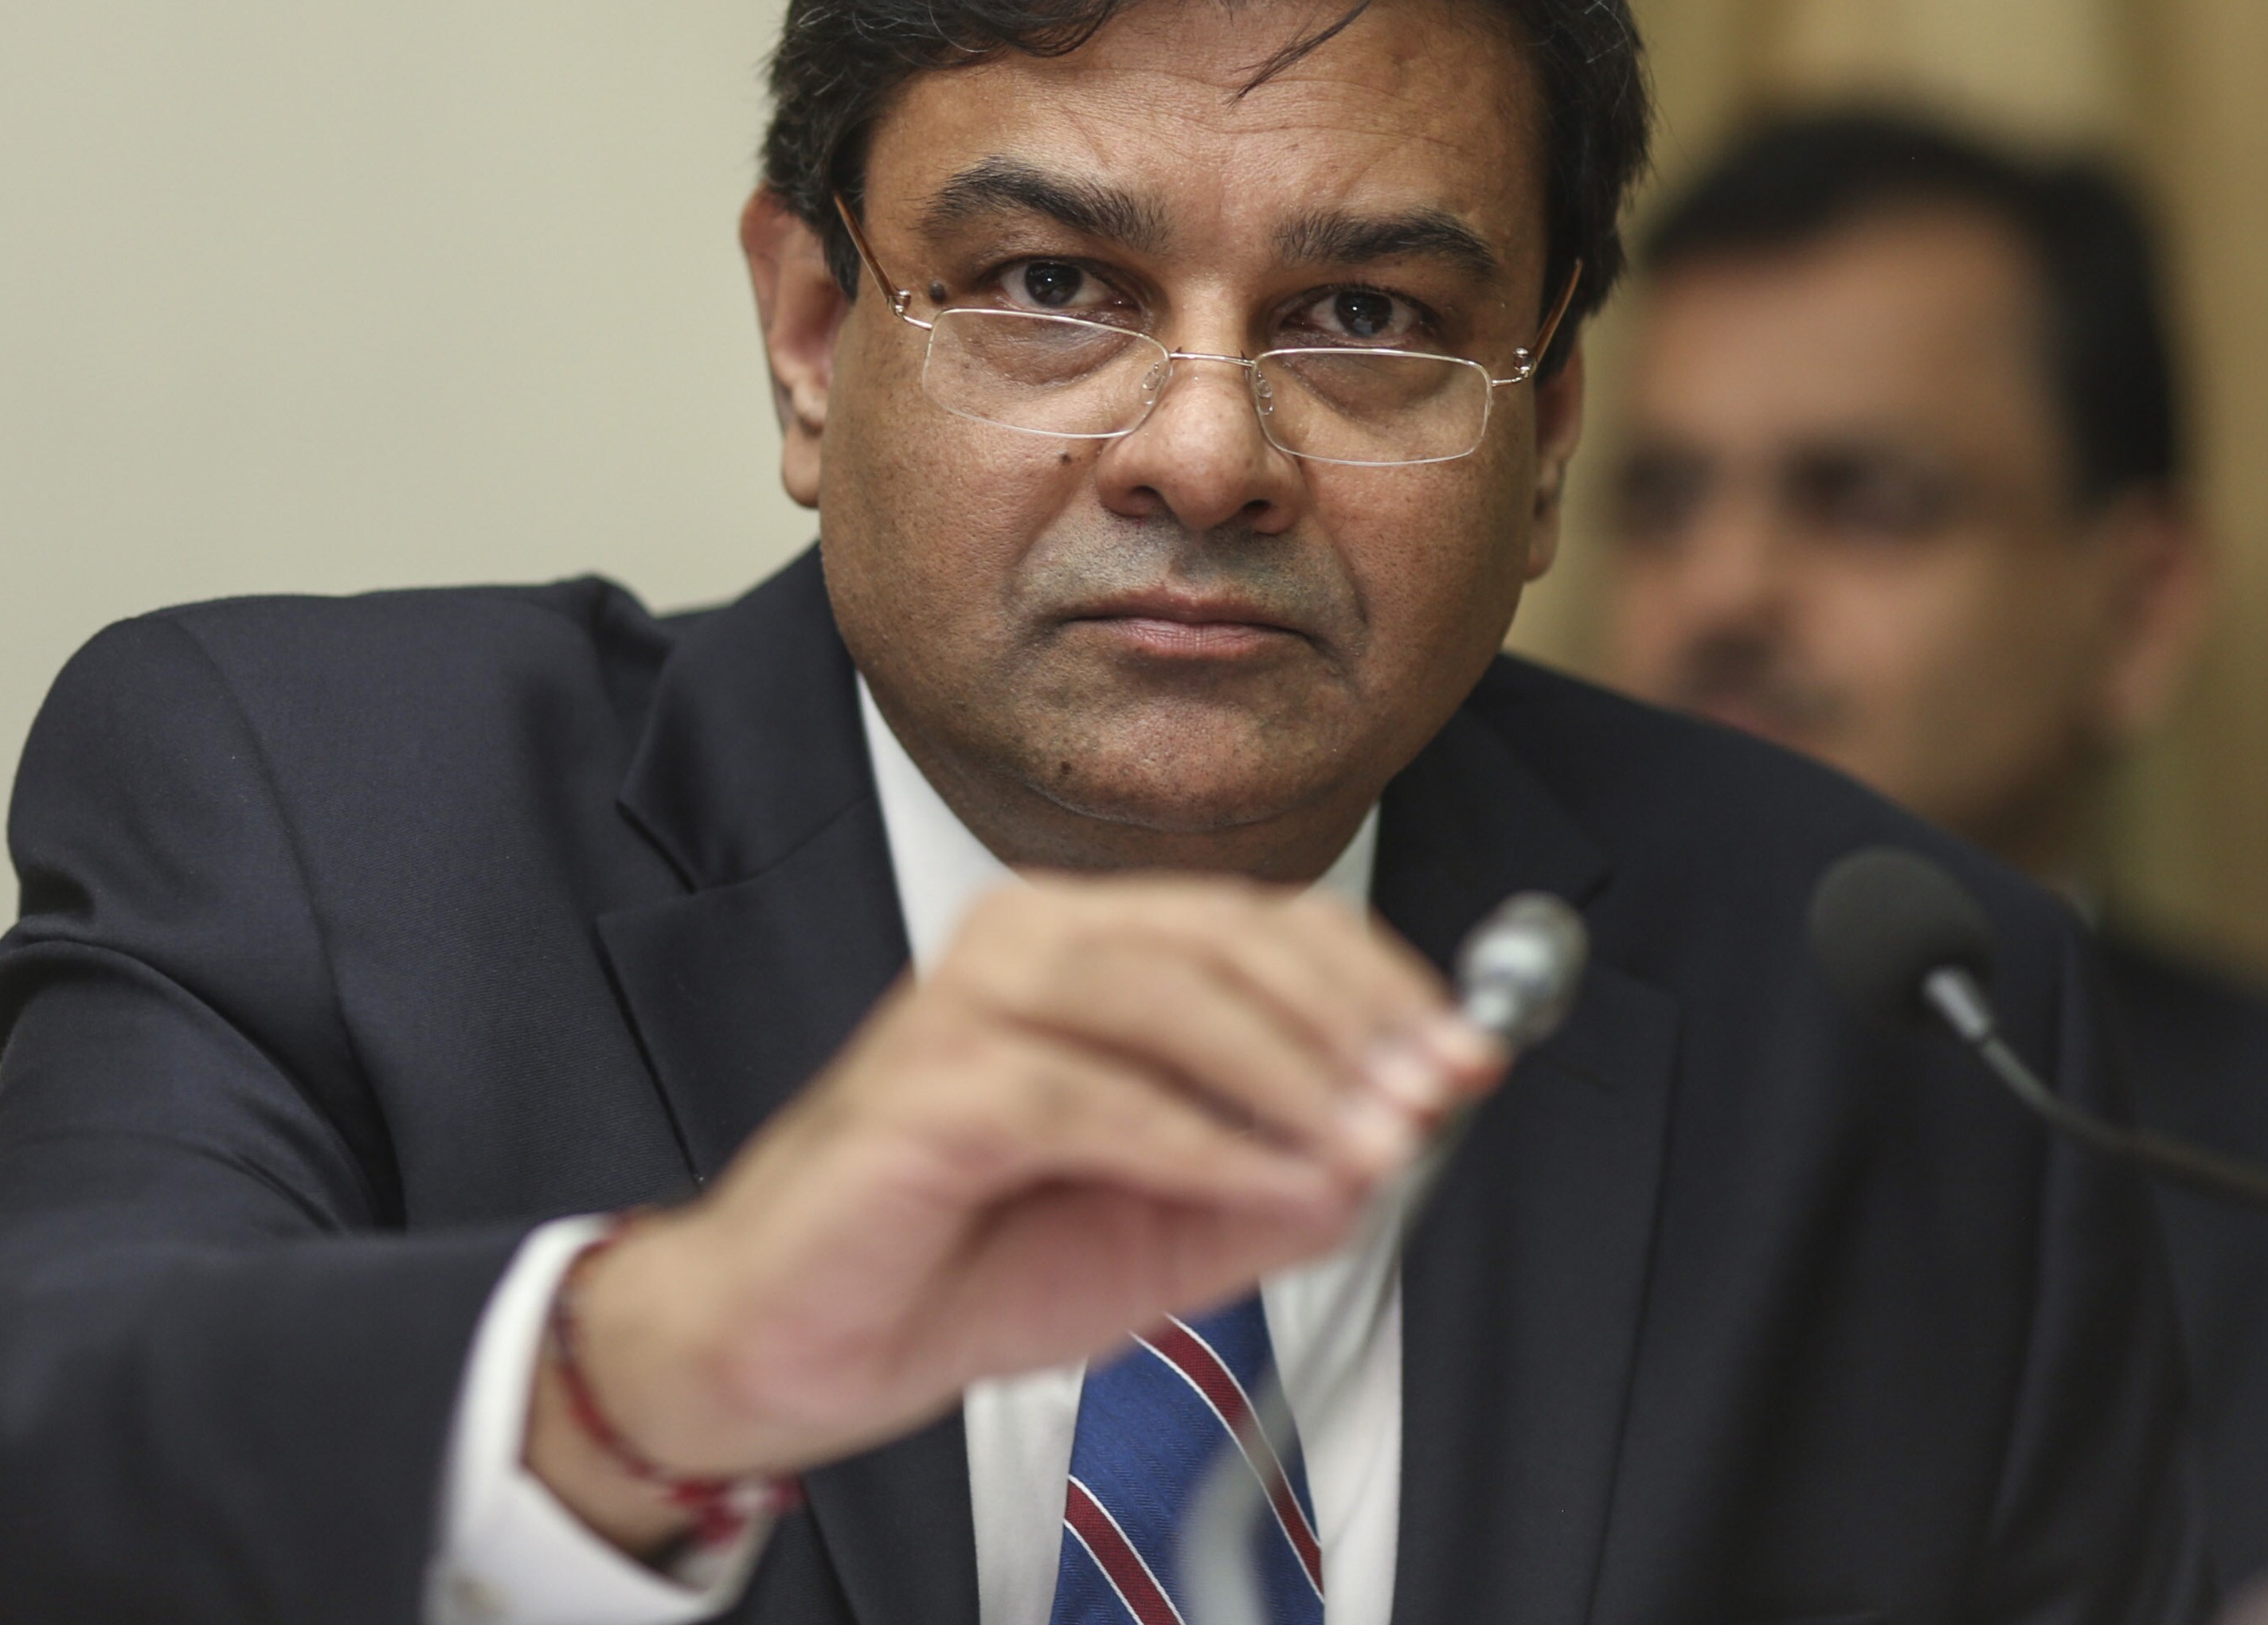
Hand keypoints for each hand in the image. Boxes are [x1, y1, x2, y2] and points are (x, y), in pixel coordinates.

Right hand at [527, 875, 1503, 1552]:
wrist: (796, 1343)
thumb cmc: (966, 1259)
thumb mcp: (1169, 1226)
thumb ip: (1278, 1184)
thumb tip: (1400, 1144)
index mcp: (1089, 946)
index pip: (1265, 924)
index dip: (1380, 982)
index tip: (1470, 1054)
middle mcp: (1028, 941)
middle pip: (1230, 939)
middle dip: (1358, 1023)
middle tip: (1442, 1093)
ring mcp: (970, 1001)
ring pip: (1169, 992)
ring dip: (1293, 1073)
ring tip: (1376, 1144)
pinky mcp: (930, 1084)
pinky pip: (1092, 1094)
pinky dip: (1201, 1139)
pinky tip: (1272, 1182)